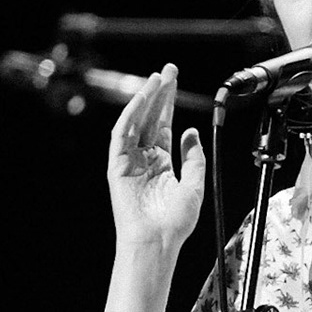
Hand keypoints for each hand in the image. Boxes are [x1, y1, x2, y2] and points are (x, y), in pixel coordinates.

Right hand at [107, 64, 204, 251]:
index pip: (162, 124)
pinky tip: (143, 99)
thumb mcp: (194, 185)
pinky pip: (122, 135)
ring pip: (136, 122)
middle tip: (167, 70)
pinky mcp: (117, 167)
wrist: (157, 241)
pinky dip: (131, 115)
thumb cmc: (175, 222)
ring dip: (145, 99)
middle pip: (150, 118)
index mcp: (160, 163)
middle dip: (158, 94)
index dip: (168, 102)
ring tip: (157, 79)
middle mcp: (144, 159)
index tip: (173, 80)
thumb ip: (192, 157)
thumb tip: (190, 131)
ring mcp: (129, 161)